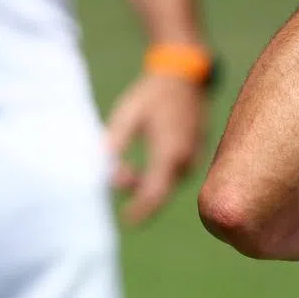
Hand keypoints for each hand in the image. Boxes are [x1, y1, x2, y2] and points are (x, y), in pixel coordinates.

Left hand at [107, 72, 205, 223]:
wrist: (185, 77)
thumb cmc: (153, 94)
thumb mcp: (127, 114)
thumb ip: (114, 143)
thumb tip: (102, 170)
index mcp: (170, 151)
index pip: (156, 193)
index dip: (141, 210)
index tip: (127, 219)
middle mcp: (187, 158)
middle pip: (162, 191)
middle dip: (137, 192)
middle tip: (118, 175)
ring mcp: (195, 156)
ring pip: (170, 184)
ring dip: (147, 183)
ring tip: (126, 167)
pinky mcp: (196, 152)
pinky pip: (177, 174)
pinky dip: (159, 175)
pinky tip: (144, 164)